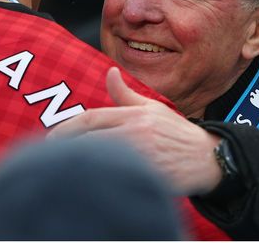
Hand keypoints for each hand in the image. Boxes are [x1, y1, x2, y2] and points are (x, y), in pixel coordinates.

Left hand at [48, 67, 222, 194]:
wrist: (208, 158)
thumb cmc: (178, 134)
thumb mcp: (152, 108)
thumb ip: (126, 93)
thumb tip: (109, 71)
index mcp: (134, 115)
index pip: (90, 119)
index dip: (65, 130)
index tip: (49, 140)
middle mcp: (136, 133)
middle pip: (89, 141)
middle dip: (66, 151)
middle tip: (50, 159)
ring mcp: (143, 156)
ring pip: (100, 161)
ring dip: (80, 167)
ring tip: (65, 173)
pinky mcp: (149, 176)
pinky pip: (116, 180)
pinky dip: (100, 182)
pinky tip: (90, 185)